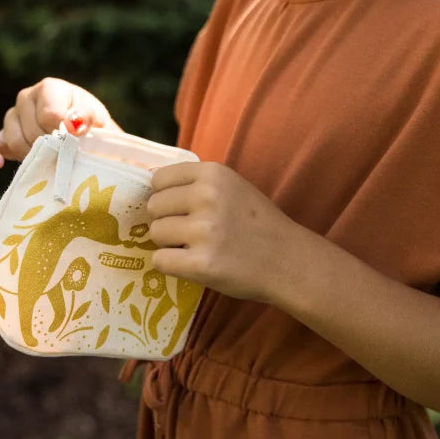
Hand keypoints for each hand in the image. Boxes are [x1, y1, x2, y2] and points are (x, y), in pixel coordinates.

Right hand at [0, 77, 120, 168]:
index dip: (63, 134)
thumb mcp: (98, 119)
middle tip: (66, 155)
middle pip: (31, 129)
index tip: (76, 142)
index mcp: (50, 88)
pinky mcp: (0, 138)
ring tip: (52, 161)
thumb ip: (86, 116)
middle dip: (50, 147)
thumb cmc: (94, 128)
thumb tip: (71, 124)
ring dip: (33, 156)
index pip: (49, 114)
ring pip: (13, 140)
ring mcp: (12, 118)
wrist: (86, 141)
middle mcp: (27, 98)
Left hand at [147, 160, 299, 302]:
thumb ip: (196, 184)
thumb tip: (152, 189)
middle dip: (165, 220)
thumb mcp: (231, 186)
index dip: (164, 196)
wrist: (287, 260)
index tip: (178, 208)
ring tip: (193, 247)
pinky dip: (170, 265)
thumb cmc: (256, 222)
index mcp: (212, 173)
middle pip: (153, 206)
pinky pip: (160, 260)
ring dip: (168, 243)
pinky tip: (189, 264)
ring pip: (155, 233)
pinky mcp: (201, 264)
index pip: (159, 179)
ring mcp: (204, 231)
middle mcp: (206, 197)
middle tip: (188, 231)